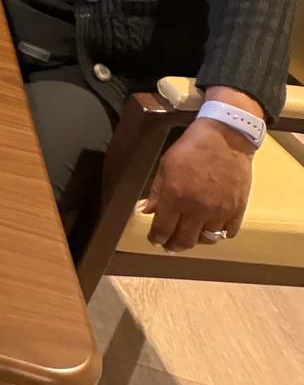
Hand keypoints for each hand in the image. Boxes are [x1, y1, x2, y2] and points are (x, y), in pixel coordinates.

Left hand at [141, 118, 254, 251]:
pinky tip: (211, 227)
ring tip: (190, 234)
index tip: (154, 239)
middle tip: (169, 244)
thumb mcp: (165, 166)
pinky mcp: (238, 210)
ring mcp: (220, 211)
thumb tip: (146, 211)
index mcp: (176, 197)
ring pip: (207, 240)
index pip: (163, 229)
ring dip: (196, 239)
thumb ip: (156, 192)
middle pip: (185, 241)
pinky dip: (219, 234)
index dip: (156, 238)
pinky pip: (228, 233)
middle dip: (173, 245)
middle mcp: (198, 209)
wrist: (225, 138)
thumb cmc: (191, 149)